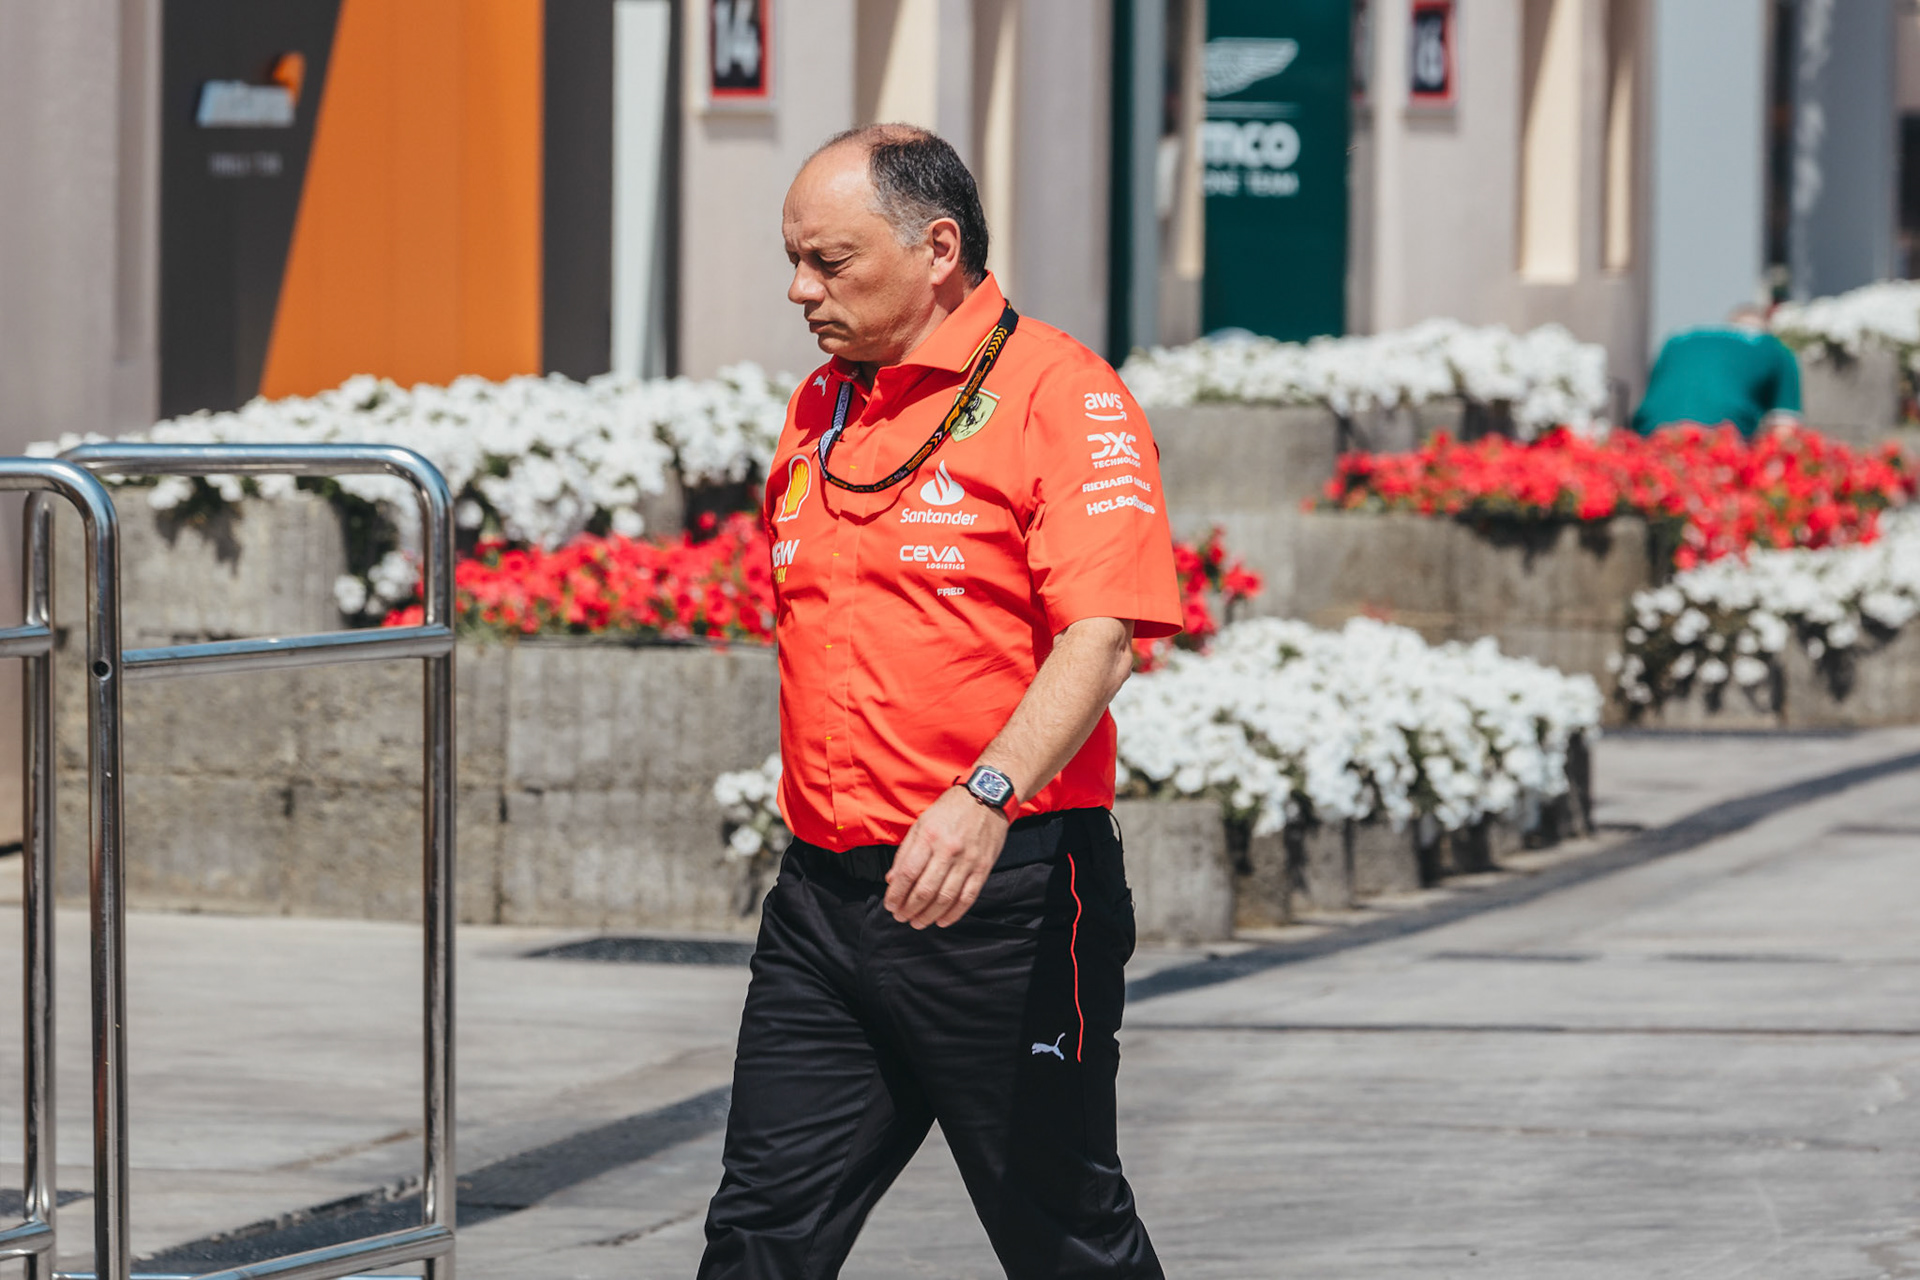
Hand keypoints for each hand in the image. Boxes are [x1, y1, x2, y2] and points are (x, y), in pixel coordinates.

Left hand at [884, 786, 1008, 927]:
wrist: (988, 797)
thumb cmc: (950, 809)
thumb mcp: (922, 823)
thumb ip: (906, 852)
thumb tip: (892, 880)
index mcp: (929, 837)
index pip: (908, 874)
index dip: (896, 894)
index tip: (890, 905)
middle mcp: (948, 850)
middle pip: (925, 890)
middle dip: (909, 909)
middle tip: (900, 917)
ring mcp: (968, 861)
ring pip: (946, 898)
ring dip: (929, 915)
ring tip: (917, 922)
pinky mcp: (983, 868)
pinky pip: (968, 897)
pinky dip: (954, 914)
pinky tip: (942, 921)